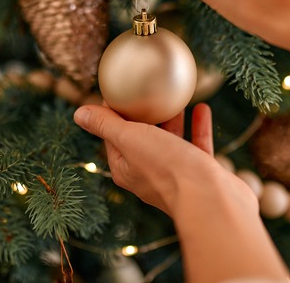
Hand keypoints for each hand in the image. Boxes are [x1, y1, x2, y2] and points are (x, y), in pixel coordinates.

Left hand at [73, 103, 255, 216]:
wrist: (211, 200)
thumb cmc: (168, 169)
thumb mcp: (130, 139)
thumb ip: (106, 125)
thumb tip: (79, 113)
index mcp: (126, 169)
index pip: (113, 136)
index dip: (113, 113)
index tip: (119, 90)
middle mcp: (149, 174)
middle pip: (142, 139)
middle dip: (144, 115)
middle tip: (147, 89)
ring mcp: (177, 175)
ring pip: (172, 142)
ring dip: (173, 120)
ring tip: (175, 97)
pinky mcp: (202, 175)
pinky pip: (198, 146)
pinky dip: (198, 127)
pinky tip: (202, 108)